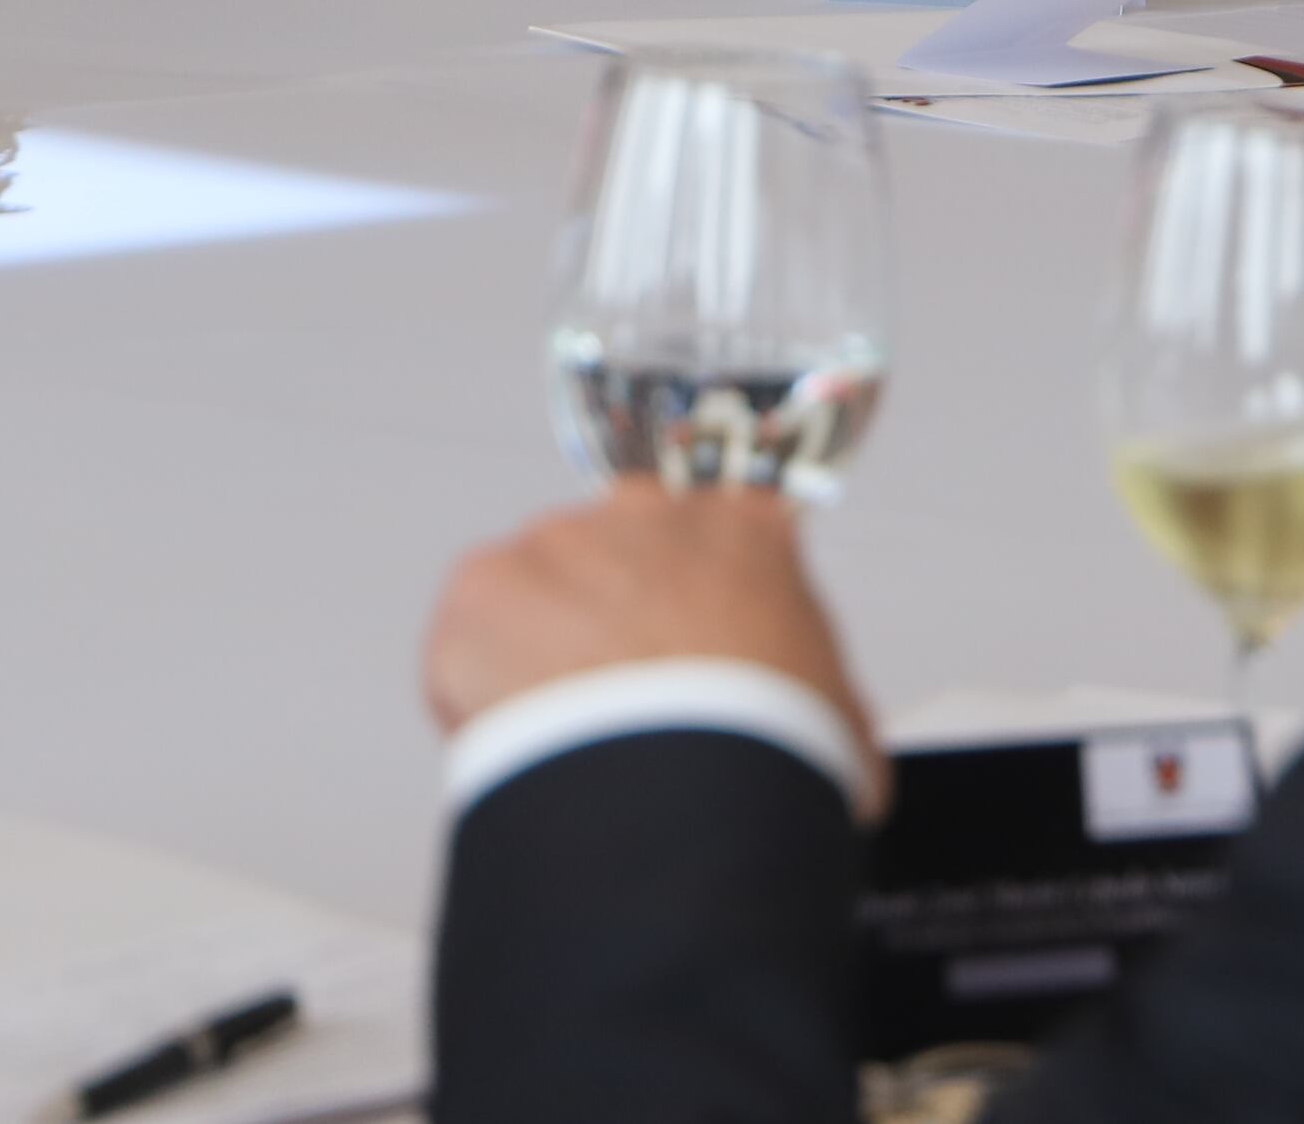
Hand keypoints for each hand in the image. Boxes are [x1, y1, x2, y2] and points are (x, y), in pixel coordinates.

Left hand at [427, 478, 883, 809]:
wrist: (684, 790)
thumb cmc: (766, 750)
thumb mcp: (837, 714)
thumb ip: (810, 682)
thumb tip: (811, 723)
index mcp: (745, 527)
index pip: (710, 534)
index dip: (691, 598)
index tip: (682, 644)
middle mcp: (649, 513)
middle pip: (612, 554)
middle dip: (609, 616)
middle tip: (618, 700)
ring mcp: (560, 542)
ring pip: (534, 594)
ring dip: (541, 652)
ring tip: (564, 735)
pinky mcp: (483, 587)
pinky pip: (466, 637)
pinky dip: (475, 687)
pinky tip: (514, 741)